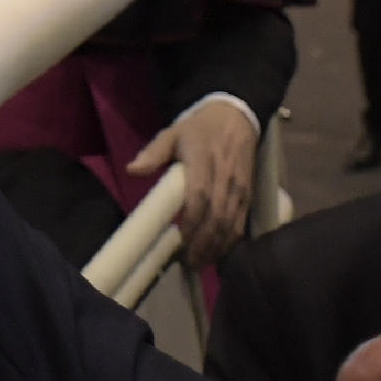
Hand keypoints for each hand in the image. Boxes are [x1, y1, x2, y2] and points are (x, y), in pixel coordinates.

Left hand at [127, 101, 259, 266]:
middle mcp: (225, 178)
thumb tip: (132, 170)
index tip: (179, 241)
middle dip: (203, 243)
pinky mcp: (249, 194)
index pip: (199, 198)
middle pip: (217, 217)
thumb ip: (153, 153)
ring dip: (217, 247)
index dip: (191, 223)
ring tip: (201, 263)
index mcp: (203, 162)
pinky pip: (241, 221)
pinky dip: (231, 240)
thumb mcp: (173, 133)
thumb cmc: (200, 128)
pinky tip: (219, 252)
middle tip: (188, 263)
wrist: (236, 116)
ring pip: (231, 223)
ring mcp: (240, 188)